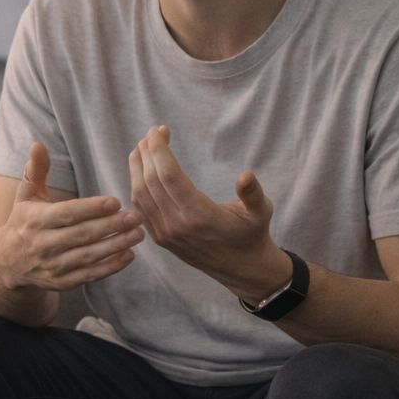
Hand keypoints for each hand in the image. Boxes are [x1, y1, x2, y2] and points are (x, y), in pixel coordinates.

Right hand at [0, 142, 142, 291]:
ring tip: (138, 234)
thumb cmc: (23, 221)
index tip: (116, 201)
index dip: (91, 208)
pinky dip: (110, 267)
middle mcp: (43, 244)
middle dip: (111, 226)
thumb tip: (38, 145)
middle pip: (82, 235)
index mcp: (34, 220)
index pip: (67, 214)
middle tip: (136, 216)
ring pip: (88, 256)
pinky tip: (128, 255)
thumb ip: (36, 171)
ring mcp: (52, 266)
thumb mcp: (25, 195)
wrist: (6, 262)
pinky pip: (89, 275)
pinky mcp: (61, 282)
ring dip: (115, 246)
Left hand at [127, 125, 289, 299]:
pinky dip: (136, 183)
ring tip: (145, 146)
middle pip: (150, 181)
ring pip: (140, 193)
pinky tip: (142, 168)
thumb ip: (254, 195)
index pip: (169, 176)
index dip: (159, 150)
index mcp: (200, 216)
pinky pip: (140, 207)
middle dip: (147, 152)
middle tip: (153, 133)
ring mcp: (164, 233)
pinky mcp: (159, 237)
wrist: (240, 268)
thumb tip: (246, 175)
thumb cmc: (251, 235)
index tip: (159, 131)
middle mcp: (177, 225)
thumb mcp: (261, 213)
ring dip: (137, 166)